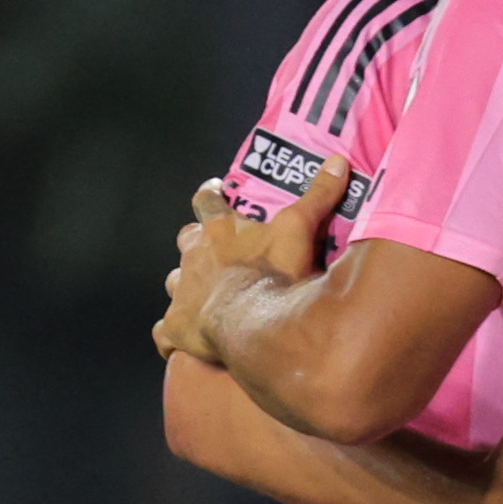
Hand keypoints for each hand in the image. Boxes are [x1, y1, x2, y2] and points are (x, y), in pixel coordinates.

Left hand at [157, 158, 338, 361]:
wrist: (249, 322)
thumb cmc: (272, 274)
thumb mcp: (299, 228)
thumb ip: (317, 196)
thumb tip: (337, 161)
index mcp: (217, 230)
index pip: (206, 202)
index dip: (209, 195)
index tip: (212, 191)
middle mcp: (192, 256)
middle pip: (186, 241)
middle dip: (196, 246)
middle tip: (214, 253)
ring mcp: (180, 292)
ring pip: (176, 284)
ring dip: (188, 288)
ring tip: (208, 299)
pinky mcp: (175, 327)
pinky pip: (165, 333)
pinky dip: (172, 336)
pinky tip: (181, 342)